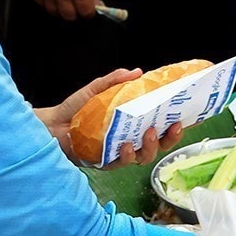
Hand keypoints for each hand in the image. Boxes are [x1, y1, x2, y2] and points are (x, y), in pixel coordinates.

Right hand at [29, 0, 102, 19]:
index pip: (85, 12)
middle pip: (69, 16)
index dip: (90, 12)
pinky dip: (48, 4)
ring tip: (65, 2)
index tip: (90, 8)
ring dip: (61, 10)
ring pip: (54, 13)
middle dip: (76, 14)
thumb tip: (96, 1)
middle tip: (78, 6)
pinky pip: (41, 4)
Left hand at [35, 67, 185, 164]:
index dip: (174, 126)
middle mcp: (129, 141)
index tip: (184, 117)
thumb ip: (115, 80)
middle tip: (171, 126)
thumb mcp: (97, 89)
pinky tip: (125, 146)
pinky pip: (119, 164)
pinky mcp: (102, 163)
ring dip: (150, 147)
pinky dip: (125, 156)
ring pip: (142, 158)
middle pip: (157, 146)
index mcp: (132, 126)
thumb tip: (137, 71)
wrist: (51, 124)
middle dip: (168, 139)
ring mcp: (116, 154)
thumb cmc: (75, 109)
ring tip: (149, 133)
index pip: (159, 128)